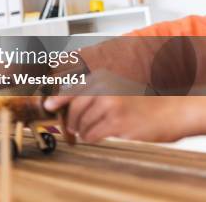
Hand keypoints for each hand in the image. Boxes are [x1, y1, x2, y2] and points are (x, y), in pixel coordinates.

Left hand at [45, 95, 196, 142]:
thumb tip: (61, 101)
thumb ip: (91, 92)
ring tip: (87, 130)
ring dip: (82, 129)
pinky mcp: (117, 123)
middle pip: (75, 108)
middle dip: (71, 120)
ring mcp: (110, 106)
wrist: (167, 111)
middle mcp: (104, 89)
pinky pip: (93, 133)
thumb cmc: (138, 100)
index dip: (57, 98)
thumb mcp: (114, 87)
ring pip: (83, 122)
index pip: (72, 88)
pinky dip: (91, 136)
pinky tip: (96, 135)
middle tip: (71, 127)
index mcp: (101, 78)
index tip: (47, 106)